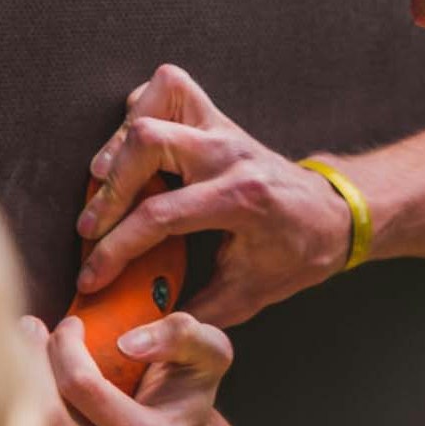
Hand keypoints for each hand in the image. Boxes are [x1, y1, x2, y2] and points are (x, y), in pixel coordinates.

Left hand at [11, 310, 233, 425]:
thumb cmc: (186, 397)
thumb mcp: (207, 356)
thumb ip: (182, 334)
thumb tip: (126, 343)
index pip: (82, 386)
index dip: (65, 344)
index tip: (71, 323)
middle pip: (45, 415)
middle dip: (28, 361)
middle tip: (29, 328)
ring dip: (9, 390)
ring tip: (16, 355)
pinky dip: (6, 423)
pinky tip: (16, 392)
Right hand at [74, 65, 354, 325]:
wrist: (333, 214)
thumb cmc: (296, 254)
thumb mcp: (250, 295)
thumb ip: (196, 314)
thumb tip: (142, 336)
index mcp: (242, 199)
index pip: (161, 214)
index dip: (116, 248)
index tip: (92, 275)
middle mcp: (230, 153)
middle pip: (150, 141)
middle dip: (109, 188)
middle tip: (91, 228)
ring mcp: (223, 128)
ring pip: (159, 99)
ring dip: (121, 138)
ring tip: (102, 182)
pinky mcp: (215, 117)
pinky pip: (168, 89)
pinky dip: (139, 110)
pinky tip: (129, 150)